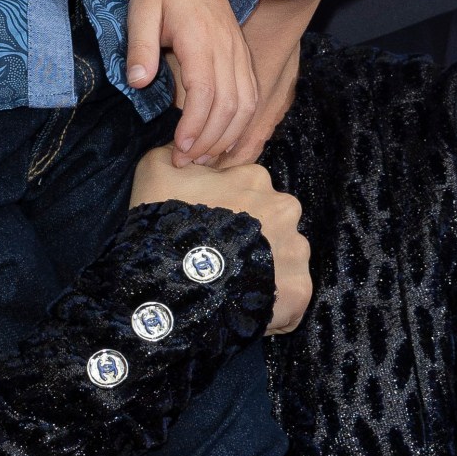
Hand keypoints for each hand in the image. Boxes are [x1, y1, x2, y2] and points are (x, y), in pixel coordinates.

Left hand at [125, 0, 256, 165]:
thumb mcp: (141, 10)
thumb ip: (139, 47)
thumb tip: (138, 83)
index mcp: (202, 40)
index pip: (206, 93)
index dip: (195, 126)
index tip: (178, 148)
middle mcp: (227, 49)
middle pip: (230, 106)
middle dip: (209, 140)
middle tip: (185, 162)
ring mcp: (239, 52)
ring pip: (246, 104)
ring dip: (227, 135)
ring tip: (203, 157)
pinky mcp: (242, 55)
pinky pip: (251, 94)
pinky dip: (241, 122)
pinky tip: (223, 138)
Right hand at [129, 146, 311, 332]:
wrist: (173, 283)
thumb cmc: (165, 224)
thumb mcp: (157, 169)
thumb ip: (178, 153)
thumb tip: (186, 149)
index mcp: (256, 179)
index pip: (248, 192)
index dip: (227, 212)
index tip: (210, 229)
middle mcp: (285, 209)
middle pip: (272, 224)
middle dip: (252, 240)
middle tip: (221, 260)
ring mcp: (296, 250)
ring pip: (284, 259)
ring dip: (264, 270)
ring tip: (231, 287)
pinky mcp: (299, 289)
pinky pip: (290, 296)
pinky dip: (272, 303)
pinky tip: (243, 306)